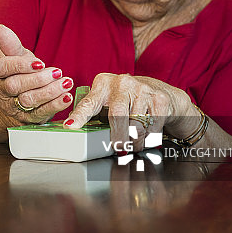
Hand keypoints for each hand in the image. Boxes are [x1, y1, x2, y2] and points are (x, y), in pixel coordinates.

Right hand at [0, 24, 73, 123]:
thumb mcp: (16, 56)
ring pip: (27, 101)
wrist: (18, 97)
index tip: (40, 63)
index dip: (21, 65)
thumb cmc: (18, 72)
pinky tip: (66, 97)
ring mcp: (9, 107)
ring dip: (49, 92)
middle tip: (57, 72)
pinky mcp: (24, 120)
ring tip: (66, 82)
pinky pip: (39, 114)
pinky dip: (55, 105)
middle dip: (38, 79)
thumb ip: (11, 45)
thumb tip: (1, 28)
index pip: (2, 67)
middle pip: (14, 86)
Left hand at [64, 73, 197, 151]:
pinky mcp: (160, 99)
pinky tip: (147, 136)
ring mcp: (142, 89)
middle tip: (118, 149)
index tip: (70, 126)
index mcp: (103, 84)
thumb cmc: (128, 99)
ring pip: (136, 125)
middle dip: (118, 137)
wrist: (161, 93)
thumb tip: (74, 129)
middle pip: (117, 116)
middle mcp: (122, 83)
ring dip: (135, 141)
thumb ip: (94, 112)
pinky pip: (153, 128)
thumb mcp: (108, 100)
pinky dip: (149, 138)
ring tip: (133, 144)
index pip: (89, 102)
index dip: (79, 116)